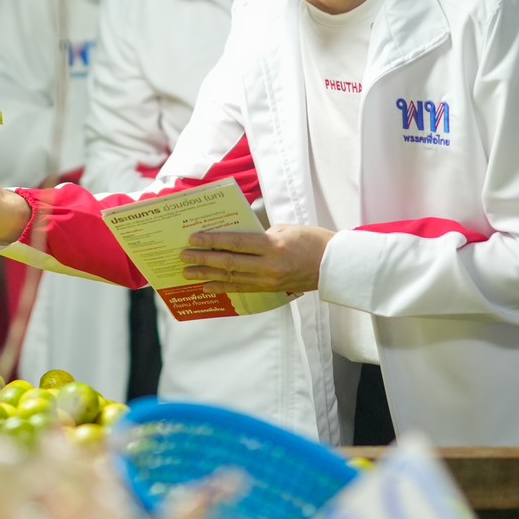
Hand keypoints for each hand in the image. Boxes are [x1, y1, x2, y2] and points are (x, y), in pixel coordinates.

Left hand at [179, 225, 335, 294]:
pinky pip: (241, 289)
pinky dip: (223, 287)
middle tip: (184, 257)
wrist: (334, 265)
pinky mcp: (270, 290)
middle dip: (203, 260)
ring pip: (232, 279)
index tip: (194, 239)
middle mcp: (268, 266)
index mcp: (272, 246)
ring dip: (208, 276)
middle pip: (229, 263)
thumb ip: (258, 234)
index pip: (235, 243)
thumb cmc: (311, 240)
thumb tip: (233, 238)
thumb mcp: (284, 229)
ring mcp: (268, 281)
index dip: (212, 241)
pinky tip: (208, 286)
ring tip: (189, 275)